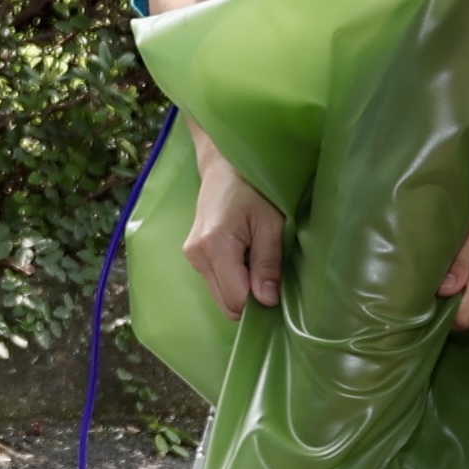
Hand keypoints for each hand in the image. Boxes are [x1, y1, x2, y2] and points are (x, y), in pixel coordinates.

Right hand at [183, 144, 288, 316]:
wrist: (225, 165)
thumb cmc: (253, 188)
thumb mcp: (270, 224)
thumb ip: (268, 263)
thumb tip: (268, 301)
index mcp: (215, 245)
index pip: (236, 299)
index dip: (259, 302)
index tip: (276, 287)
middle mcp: (197, 255)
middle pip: (225, 303)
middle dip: (250, 299)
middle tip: (269, 276)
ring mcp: (191, 256)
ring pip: (220, 296)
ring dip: (241, 289)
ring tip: (256, 261)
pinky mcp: (192, 255)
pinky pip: (216, 283)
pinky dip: (232, 280)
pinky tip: (244, 258)